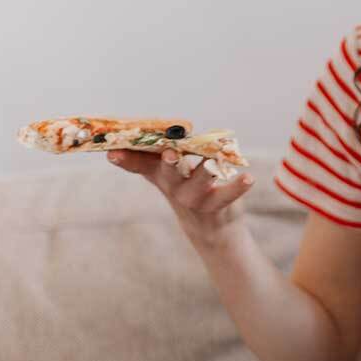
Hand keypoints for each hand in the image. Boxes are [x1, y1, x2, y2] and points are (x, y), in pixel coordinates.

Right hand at [105, 147, 254, 246]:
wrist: (210, 227)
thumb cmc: (188, 189)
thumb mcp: (168, 174)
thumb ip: (154, 156)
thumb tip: (136, 133)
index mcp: (162, 175)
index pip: (140, 166)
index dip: (126, 160)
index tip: (112, 152)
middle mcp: (175, 188)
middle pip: (168, 174)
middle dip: (169, 164)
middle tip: (170, 153)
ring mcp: (194, 198)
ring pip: (198, 183)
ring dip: (204, 171)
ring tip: (212, 159)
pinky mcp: (216, 205)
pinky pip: (226, 195)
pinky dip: (237, 186)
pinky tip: (248, 177)